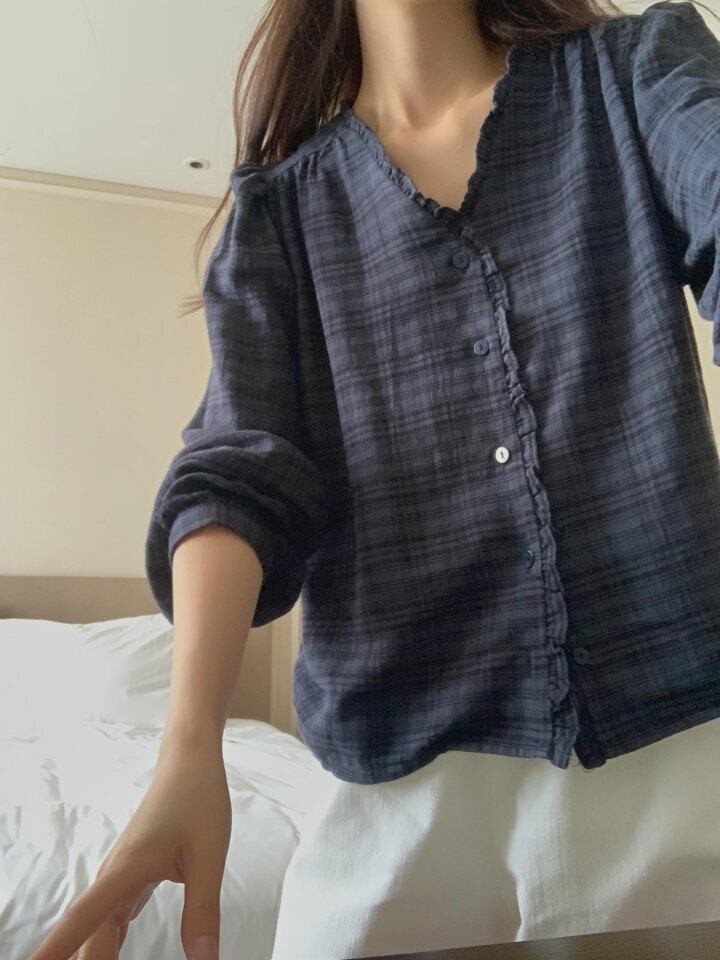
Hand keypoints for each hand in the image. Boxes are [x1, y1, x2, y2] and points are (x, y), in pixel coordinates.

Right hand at [27, 730, 230, 959]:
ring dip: (97, 955)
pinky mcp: (132, 872)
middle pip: (89, 936)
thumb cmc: (199, 800)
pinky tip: (113, 950)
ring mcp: (121, 874)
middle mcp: (113, 876)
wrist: (190, 760)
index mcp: (124, 872)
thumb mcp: (209, 858)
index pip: (79, 923)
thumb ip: (202, 912)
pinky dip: (111, 939)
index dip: (53, 951)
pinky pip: (112, 915)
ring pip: (99, 927)